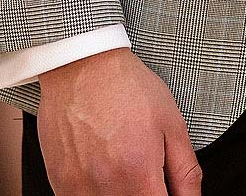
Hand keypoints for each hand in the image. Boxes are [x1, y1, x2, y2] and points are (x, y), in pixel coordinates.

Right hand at [37, 47, 200, 195]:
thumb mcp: (172, 124)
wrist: (82, 63)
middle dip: (143, 193)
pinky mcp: (59, 181)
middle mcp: (106, 186)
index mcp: (138, 174)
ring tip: (122, 168)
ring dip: (119, 193)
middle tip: (145, 175)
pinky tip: (102, 171)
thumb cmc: (124, 86)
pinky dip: (96, 193)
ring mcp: (78, 187)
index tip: (165, 189)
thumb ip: (186, 172)